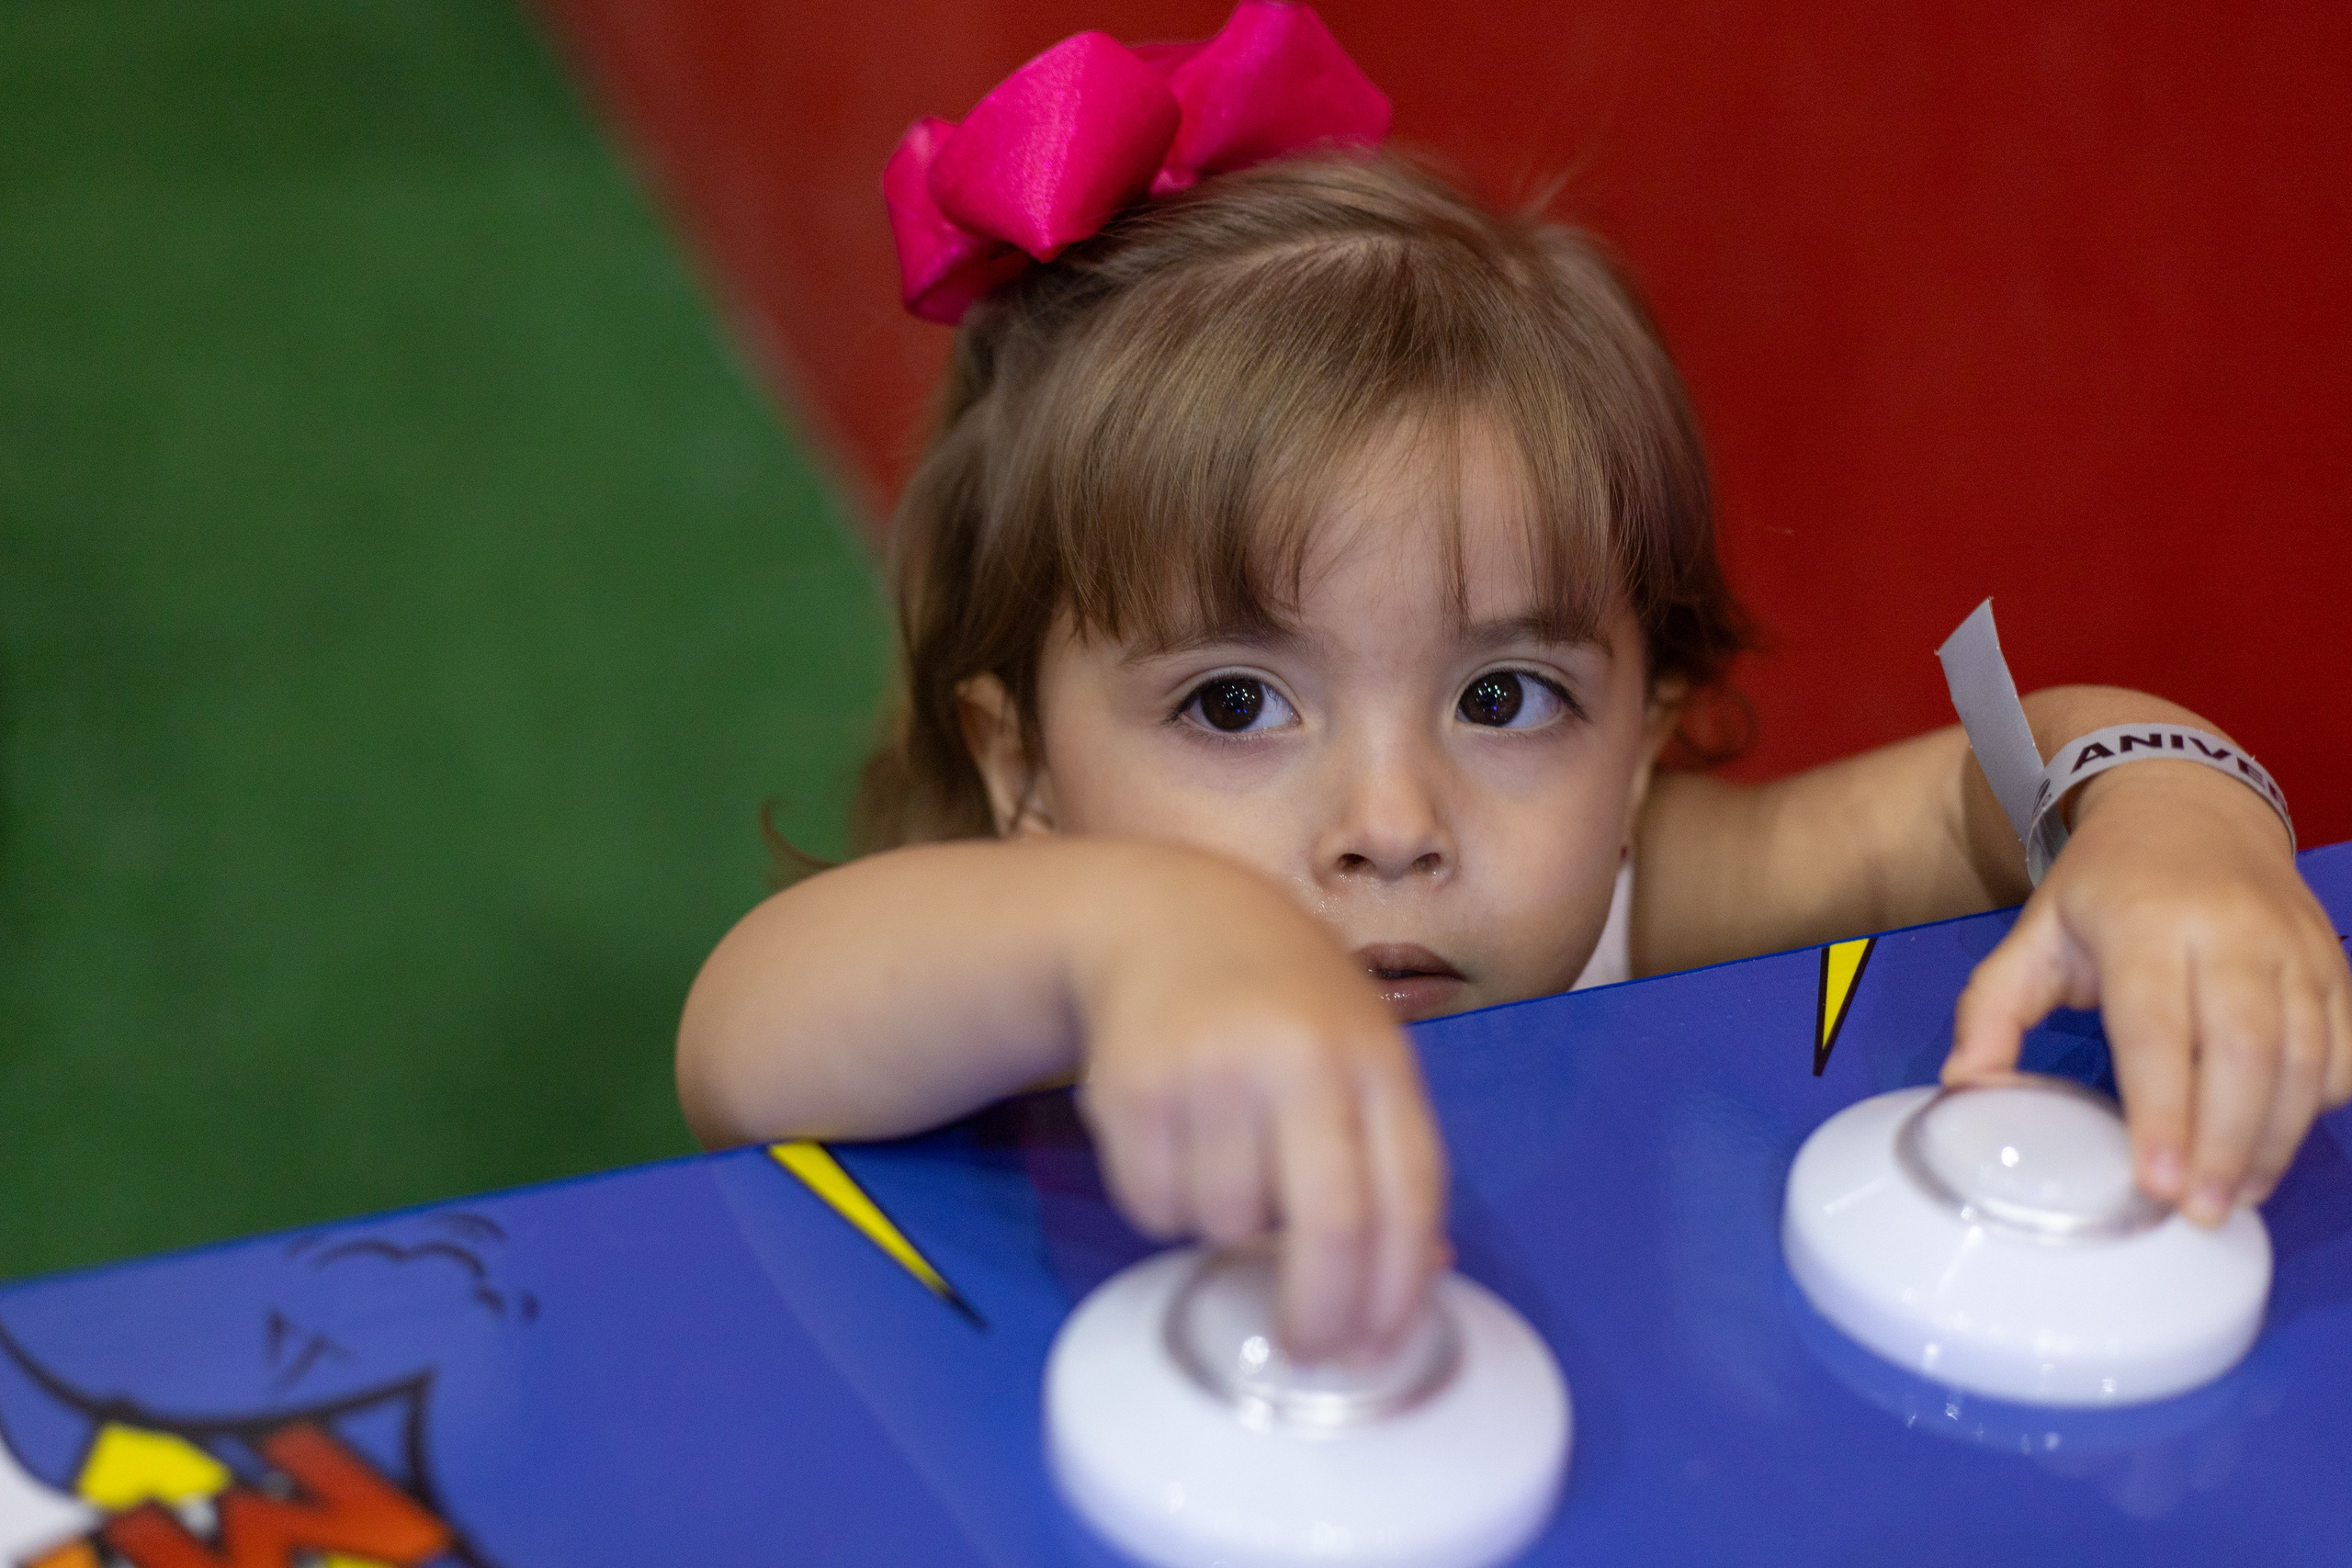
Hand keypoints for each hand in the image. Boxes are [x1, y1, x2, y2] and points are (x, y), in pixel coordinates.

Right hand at [1070, 849, 1448, 1361]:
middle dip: (1320, 1314)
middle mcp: (1299, 1056)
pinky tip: (1176, 1141)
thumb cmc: (1282, 999)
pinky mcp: (1133, 1084)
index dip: (1399, 1290)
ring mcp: (1212, 1067)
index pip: (1409, 1194)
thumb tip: (1421, 1277)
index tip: (1379, 1348)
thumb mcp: (1359, 1048)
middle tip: (1307, 1349)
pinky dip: (1164, 1203)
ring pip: (1227, 1225)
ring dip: (1226, 1227)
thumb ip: (1393, 1154)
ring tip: (1225, 1158)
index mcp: (1374, 1052)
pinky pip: (1153, 1204)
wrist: (1166, 916)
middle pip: (1328, 1227)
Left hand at [1948, 761, 2351, 1223]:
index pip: (2159, 1027)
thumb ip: (1992, 1008)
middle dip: (2226, 1142)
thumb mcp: (2033, 932)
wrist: (2187, 810)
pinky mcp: (2332, 963)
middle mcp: (2230, 931)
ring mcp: (2292, 946)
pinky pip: (2346, 1044)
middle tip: (2200, 1211)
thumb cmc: (2104, 885)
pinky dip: (2321, 1101)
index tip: (2156, 1180)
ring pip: (2305, 1056)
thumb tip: (1965, 1085)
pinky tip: (2277, 1142)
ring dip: (2275, 1139)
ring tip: (2235, 1194)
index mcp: (2144, 923)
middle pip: (2245, 1051)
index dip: (2163, 1110)